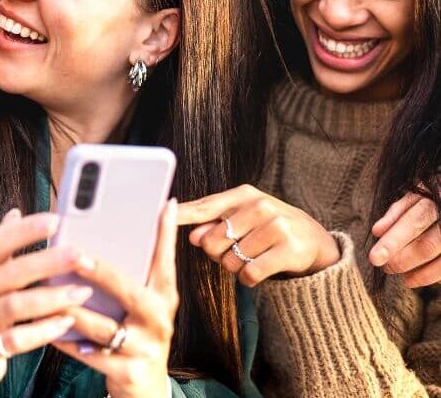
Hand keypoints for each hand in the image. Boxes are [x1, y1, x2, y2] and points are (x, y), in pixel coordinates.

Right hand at [0, 210, 91, 395]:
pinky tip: (66, 322)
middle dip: (49, 262)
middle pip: (11, 273)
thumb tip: (15, 212)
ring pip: (16, 305)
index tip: (56, 221)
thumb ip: (1, 248)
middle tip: (80, 255)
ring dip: (52, 298)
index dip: (25, 230)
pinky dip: (44, 330)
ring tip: (82, 291)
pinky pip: (17, 339)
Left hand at [53, 200, 177, 397]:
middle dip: (103, 273)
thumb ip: (134, 268)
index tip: (161, 204)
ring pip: (103, 326)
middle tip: (77, 256)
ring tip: (47, 294)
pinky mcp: (127, 371)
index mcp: (163, 296)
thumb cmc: (138, 331)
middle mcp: (159, 319)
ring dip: (72, 310)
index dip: (165, 232)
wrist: (145, 387)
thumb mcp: (145, 301)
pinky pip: (90, 354)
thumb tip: (130, 221)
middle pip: (130, 292)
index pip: (165, 259)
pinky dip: (67, 341)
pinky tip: (48, 329)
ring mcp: (144, 347)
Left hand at [178, 185, 339, 286]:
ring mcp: (276, 226)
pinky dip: (248, 278)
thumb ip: (214, 223)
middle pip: (211, 242)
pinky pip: (249, 274)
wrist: (313, 239)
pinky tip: (259, 269)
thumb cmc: (267, 227)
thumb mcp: (242, 217)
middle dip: (217, 253)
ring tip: (252, 256)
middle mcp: (259, 206)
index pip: (204, 207)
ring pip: (230, 261)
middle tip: (236, 250)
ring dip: (235, 267)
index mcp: (243, 195)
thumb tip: (193, 236)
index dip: (181, 214)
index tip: (161, 213)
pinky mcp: (288, 250)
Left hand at [371, 191, 440, 287]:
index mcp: (437, 200)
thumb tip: (376, 232)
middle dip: (403, 260)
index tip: (374, 258)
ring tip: (402, 277)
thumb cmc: (436, 198)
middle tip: (385, 267)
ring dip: (418, 273)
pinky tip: (415, 279)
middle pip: (427, 246)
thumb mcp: (417, 195)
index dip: (393, 242)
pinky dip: (431, 276)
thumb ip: (397, 212)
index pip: (413, 223)